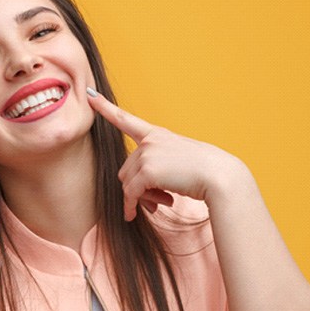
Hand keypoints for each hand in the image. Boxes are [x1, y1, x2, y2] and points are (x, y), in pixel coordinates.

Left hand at [87, 88, 248, 220]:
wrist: (219, 176)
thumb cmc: (204, 172)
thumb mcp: (177, 163)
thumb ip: (155, 169)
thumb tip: (134, 193)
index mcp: (157, 135)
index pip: (126, 119)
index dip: (106, 107)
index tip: (90, 94)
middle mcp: (150, 141)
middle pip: (126, 169)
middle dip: (136, 189)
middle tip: (156, 202)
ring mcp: (148, 154)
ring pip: (127, 183)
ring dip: (138, 199)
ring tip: (161, 204)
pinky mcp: (148, 170)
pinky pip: (131, 193)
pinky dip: (131, 206)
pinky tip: (133, 216)